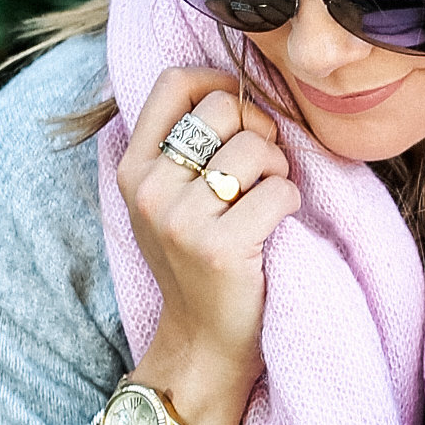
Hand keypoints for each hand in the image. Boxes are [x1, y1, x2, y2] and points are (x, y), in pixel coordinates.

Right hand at [114, 66, 299, 424]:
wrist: (201, 343)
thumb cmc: (198, 262)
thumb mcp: (168, 200)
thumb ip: (183, 146)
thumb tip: (234, 83)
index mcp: (134, 167)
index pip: (174, 83)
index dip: (219, 82)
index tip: (241, 112)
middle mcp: (150, 188)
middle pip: (225, 107)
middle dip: (259, 131)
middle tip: (262, 170)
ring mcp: (181, 219)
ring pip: (257, 149)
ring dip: (278, 172)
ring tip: (266, 203)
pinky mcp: (220, 247)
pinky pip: (279, 192)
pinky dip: (290, 204)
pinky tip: (275, 228)